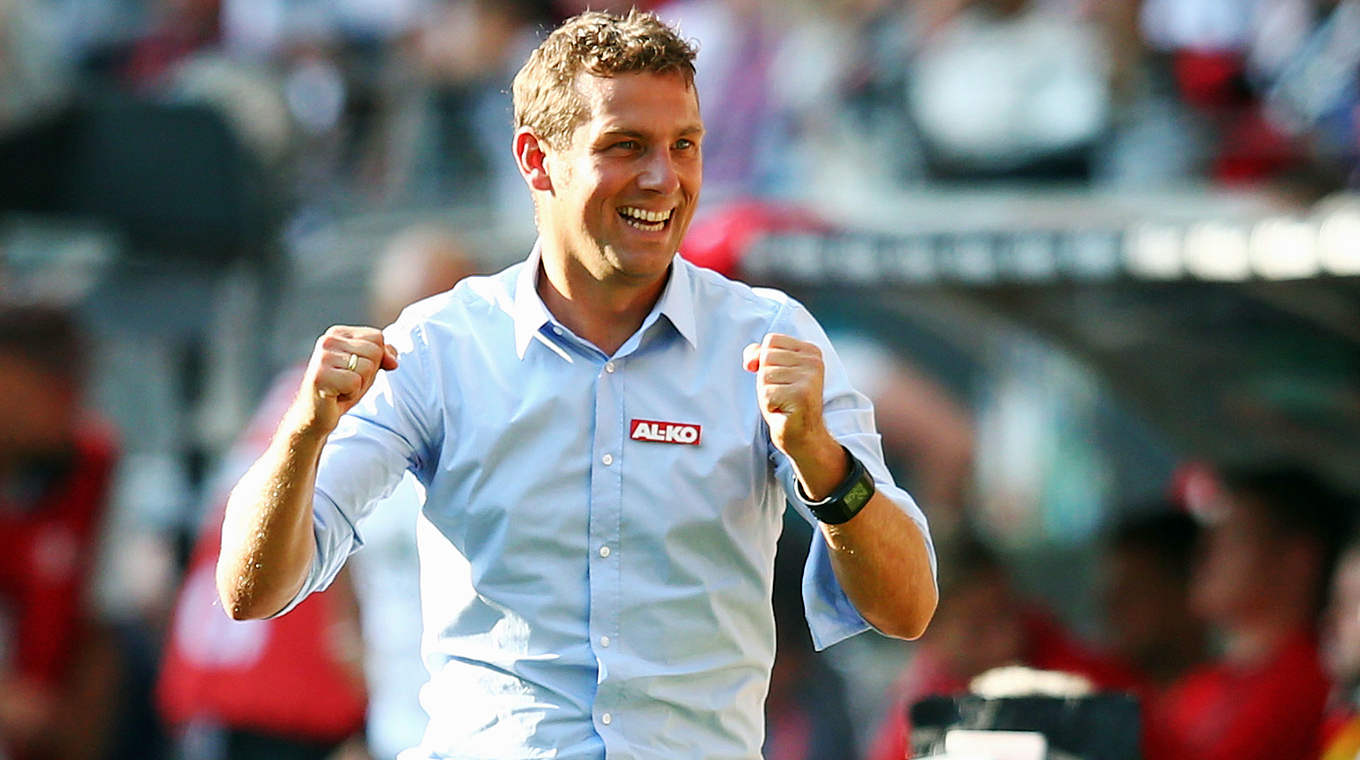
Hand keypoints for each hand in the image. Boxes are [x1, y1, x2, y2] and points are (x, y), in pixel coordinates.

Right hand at [295, 325, 398, 435]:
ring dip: (360, 385)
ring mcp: (322, 358)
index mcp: (338, 333)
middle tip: (347, 382)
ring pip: (367, 367)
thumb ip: (383, 356)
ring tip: (342, 388)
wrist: (316, 415)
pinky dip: (351, 394)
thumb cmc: (342, 389)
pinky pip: (355, 382)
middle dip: (368, 373)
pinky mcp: (320, 376)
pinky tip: (336, 395)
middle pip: (375, 352)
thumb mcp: (367, 368)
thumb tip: (394, 362)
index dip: (376, 359)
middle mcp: (327, 341)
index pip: (377, 337)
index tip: (355, 370)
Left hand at [743, 333, 835, 463]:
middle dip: (766, 379)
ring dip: (767, 393)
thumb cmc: (785, 402)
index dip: (765, 360)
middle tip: (782, 393)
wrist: (803, 435)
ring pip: (764, 375)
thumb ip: (759, 355)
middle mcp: (814, 362)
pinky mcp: (802, 395)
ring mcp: (810, 378)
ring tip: (783, 401)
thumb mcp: (772, 372)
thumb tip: (750, 362)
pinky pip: (767, 393)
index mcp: (810, 351)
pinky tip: (784, 410)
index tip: (781, 379)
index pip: (771, 340)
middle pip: (766, 356)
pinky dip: (769, 405)